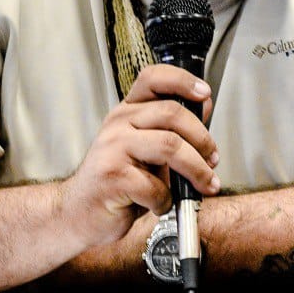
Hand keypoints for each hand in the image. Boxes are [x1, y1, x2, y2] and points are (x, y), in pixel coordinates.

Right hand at [58, 64, 220, 248]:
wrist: (80, 214)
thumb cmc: (117, 183)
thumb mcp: (147, 151)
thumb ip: (172, 130)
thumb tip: (204, 108)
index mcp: (127, 112)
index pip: (153, 78)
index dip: (183, 81)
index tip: (205, 94)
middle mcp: (118, 123)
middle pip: (171, 112)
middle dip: (202, 138)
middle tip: (213, 159)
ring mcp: (112, 148)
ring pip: (170, 146)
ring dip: (196, 169)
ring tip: (204, 185)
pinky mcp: (112, 177)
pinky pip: (155, 186)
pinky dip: (166, 201)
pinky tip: (161, 205)